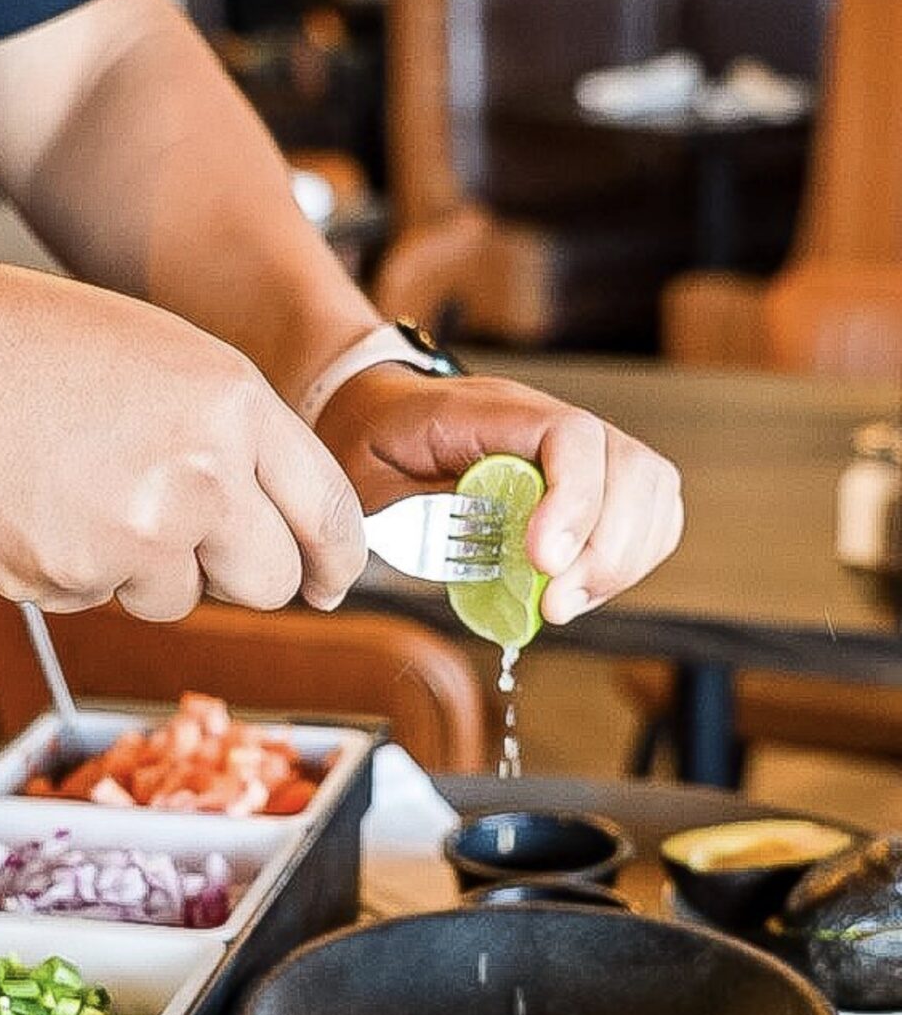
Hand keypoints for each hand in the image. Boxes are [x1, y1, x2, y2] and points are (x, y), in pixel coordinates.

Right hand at [0, 264, 365, 618]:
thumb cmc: (38, 349)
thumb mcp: (170, 362)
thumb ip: (239, 438)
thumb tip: (291, 528)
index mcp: (233, 405)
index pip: (327, 510)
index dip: (338, 559)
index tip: (333, 581)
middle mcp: (199, 477)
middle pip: (268, 582)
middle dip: (240, 573)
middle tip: (187, 534)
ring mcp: (133, 536)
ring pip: (176, 597)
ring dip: (142, 566)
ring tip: (82, 488)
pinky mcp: (69, 580)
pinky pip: (98, 600)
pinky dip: (73, 569)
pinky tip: (38, 505)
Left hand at [314, 363, 683, 624]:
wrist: (379, 417)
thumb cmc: (372, 446)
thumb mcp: (364, 478)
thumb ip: (402, 516)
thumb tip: (419, 569)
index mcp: (494, 410)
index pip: (570, 436)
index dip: (573, 501)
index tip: (544, 562)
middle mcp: (549, 420)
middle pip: (629, 465)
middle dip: (607, 549)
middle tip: (554, 604)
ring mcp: (580, 446)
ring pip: (651, 488)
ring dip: (623, 559)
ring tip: (565, 602)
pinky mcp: (597, 479)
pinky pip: (650, 511)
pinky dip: (632, 558)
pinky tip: (583, 588)